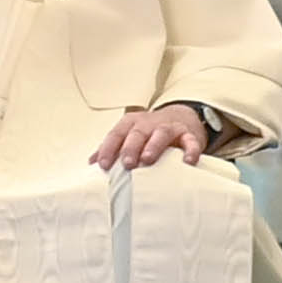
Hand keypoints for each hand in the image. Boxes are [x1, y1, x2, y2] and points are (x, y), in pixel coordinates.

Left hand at [92, 103, 216, 172]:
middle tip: (126, 164)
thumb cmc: (150, 131)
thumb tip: (91, 162)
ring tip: (147, 159)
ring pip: (161, 133)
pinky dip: (190, 150)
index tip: (103, 165)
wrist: (182, 117)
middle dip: (130, 147)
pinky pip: (190, 142)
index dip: (108, 148)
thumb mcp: (129, 134)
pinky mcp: (189, 135)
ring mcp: (170, 128)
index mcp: (131, 123)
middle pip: (137, 133)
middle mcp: (149, 123)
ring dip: (153, 146)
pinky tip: (188, 162)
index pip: (117, 134)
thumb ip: (112, 147)